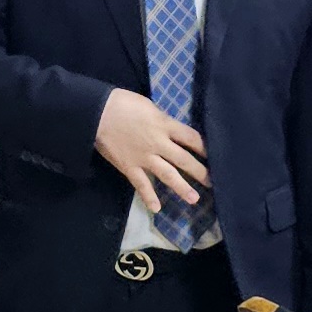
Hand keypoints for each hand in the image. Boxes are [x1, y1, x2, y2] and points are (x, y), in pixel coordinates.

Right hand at [93, 88, 209, 216]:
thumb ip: (161, 120)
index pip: (192, 138)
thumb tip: (169, 128)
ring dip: (182, 187)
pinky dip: (148, 197)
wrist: (97, 112)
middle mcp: (159, 143)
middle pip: (184, 159)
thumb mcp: (149, 106)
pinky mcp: (129, 166)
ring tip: (194, 199)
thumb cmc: (122, 103)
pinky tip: (156, 209)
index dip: (204, 148)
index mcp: (165, 125)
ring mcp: (144, 157)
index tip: (214, 156)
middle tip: (213, 183)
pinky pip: (141, 184)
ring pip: (168, 174)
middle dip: (200, 172)